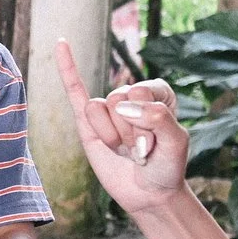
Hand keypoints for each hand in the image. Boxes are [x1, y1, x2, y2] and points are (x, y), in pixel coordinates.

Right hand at [53, 45, 188, 213]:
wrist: (149, 194)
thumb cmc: (166, 167)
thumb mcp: (176, 143)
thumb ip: (158, 118)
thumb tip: (123, 106)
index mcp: (157, 92)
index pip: (141, 92)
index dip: (147, 123)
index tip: (157, 144)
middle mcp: (131, 95)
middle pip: (118, 99)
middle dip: (129, 132)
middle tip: (140, 150)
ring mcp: (108, 108)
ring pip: (97, 108)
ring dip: (110, 135)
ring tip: (123, 150)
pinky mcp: (88, 121)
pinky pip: (74, 89)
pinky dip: (66, 66)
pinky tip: (61, 44)